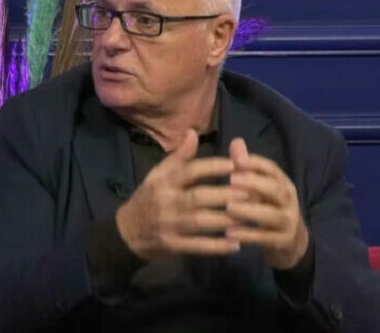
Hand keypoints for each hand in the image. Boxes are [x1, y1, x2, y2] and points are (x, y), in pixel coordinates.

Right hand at [115, 129, 243, 259]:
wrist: (127, 232)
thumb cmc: (148, 199)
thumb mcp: (158, 174)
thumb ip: (178, 157)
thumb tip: (193, 132)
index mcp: (163, 182)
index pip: (189, 171)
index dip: (212, 167)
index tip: (235, 165)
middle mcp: (166, 202)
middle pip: (198, 197)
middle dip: (226, 195)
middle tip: (251, 192)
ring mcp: (169, 225)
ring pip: (201, 222)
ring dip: (226, 220)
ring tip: (249, 217)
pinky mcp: (173, 245)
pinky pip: (198, 246)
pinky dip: (217, 246)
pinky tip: (236, 244)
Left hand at [226, 138, 308, 269]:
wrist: (292, 243)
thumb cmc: (269, 208)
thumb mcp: (260, 187)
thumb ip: (247, 166)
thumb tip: (236, 142)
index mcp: (282, 183)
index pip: (271, 169)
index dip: (255, 163)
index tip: (236, 160)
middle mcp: (288, 199)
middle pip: (275, 188)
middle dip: (254, 183)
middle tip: (231, 180)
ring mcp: (288, 221)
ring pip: (271, 214)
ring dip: (249, 210)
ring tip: (228, 207)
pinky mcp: (283, 241)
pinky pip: (266, 238)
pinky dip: (248, 235)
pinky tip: (229, 233)